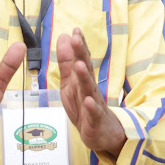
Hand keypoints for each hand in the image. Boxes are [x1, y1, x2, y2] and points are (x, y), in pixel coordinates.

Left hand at [57, 28, 125, 156]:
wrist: (101, 134)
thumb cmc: (84, 106)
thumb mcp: (71, 81)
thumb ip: (66, 61)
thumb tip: (64, 37)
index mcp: (83, 78)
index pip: (82, 59)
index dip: (79, 45)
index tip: (75, 30)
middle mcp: (90, 88)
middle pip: (86, 69)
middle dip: (81, 54)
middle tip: (76, 39)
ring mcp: (94, 103)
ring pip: (89, 88)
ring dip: (85, 76)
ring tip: (80, 65)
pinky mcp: (95, 120)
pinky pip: (93, 113)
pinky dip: (91, 107)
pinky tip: (88, 100)